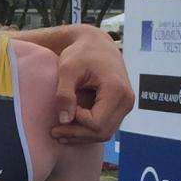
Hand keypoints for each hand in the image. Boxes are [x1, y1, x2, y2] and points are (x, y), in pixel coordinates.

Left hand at [52, 28, 132, 143]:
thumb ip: (64, 93)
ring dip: (82, 136)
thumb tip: (64, 120)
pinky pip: (106, 126)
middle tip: (54, 132)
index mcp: (116, 89)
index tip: (63, 110)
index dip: (77, 122)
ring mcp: (126, 105)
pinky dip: (88, 131)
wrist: (96, 44)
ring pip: (105, 133)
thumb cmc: (81, 53)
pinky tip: (70, 128)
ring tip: (58, 133)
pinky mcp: (121, 107)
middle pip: (102, 132)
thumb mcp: (67, 69)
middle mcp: (126, 100)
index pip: (97, 122)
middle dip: (77, 135)